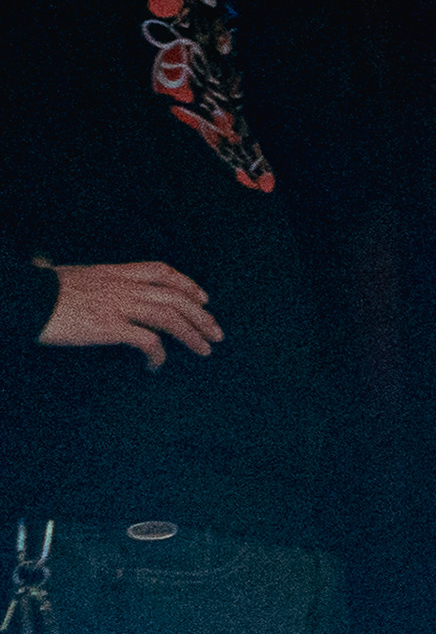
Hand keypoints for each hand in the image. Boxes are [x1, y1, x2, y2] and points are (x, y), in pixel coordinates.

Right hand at [39, 260, 219, 366]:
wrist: (20, 297)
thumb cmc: (36, 291)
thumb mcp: (65, 276)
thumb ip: (81, 278)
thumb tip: (55, 268)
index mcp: (112, 272)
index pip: (160, 271)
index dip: (186, 283)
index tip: (202, 298)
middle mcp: (120, 286)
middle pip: (173, 296)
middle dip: (200, 315)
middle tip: (216, 332)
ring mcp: (116, 305)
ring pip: (169, 316)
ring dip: (192, 334)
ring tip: (205, 349)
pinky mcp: (108, 326)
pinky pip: (147, 341)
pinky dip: (158, 354)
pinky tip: (157, 365)